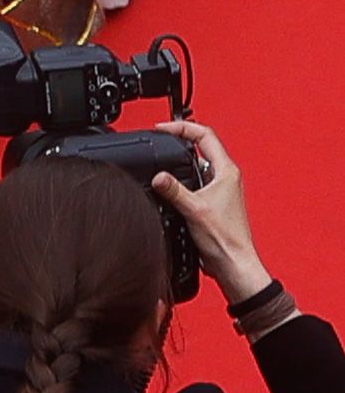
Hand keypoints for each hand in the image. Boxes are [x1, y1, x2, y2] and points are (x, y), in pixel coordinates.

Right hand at [152, 120, 271, 305]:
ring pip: (199, 164)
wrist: (233, 265)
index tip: (163, 128)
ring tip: (163, 159)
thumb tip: (158, 176)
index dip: (182, 127)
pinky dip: (183, 178)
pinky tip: (171, 187)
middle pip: (202, 147)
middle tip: (161, 139)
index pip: (204, 135)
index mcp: (227, 171)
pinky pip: (197, 181)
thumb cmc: (226, 240)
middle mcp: (226, 178)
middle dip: (180, 140)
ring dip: (181, 161)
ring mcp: (221, 190)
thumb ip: (173, 190)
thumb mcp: (193, 209)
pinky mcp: (214, 202)